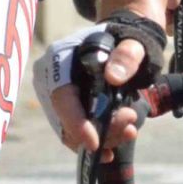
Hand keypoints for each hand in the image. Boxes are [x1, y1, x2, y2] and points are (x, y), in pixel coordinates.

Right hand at [30, 11, 162, 160]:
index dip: (76, 123)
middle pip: (66, 120)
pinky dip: (96, 138)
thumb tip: (113, 77)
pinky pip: (75, 130)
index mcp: (60, 58)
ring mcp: (55, 95)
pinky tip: (115, 143)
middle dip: (99, 132)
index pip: (62, 97)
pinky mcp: (65, 107)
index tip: (95, 143)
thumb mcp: (132, 43)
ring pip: (71, 131)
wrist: (120, 41)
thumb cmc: (125, 40)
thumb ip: (126, 55)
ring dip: (103, 137)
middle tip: (129, 126)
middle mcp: (50, 79)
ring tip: (130, 129)